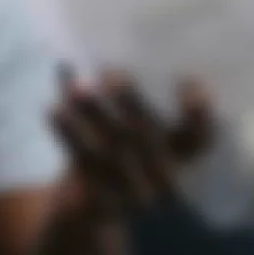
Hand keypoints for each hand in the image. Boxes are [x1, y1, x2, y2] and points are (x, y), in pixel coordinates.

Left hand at [53, 70, 215, 215]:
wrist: (90, 211)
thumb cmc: (118, 152)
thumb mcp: (136, 132)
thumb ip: (131, 98)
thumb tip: (106, 43)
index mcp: (179, 159)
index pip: (200, 139)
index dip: (199, 115)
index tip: (191, 83)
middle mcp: (163, 179)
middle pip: (148, 138)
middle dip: (130, 103)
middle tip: (113, 73)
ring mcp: (132, 194)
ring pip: (110, 148)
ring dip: (93, 114)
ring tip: (76, 86)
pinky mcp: (99, 200)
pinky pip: (82, 162)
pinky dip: (67, 133)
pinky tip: (53, 108)